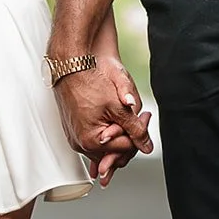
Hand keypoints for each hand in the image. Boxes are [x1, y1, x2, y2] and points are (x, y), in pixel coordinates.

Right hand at [53, 55, 152, 185]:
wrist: (71, 67)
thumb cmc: (90, 83)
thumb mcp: (118, 107)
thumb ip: (135, 129)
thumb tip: (147, 146)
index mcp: (91, 141)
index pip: (125, 148)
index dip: (140, 133)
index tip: (146, 117)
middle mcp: (81, 144)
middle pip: (115, 151)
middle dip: (130, 135)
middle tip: (141, 116)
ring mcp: (76, 138)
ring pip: (105, 146)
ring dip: (119, 134)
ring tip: (126, 114)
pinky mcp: (74, 131)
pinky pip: (94, 139)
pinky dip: (106, 132)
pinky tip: (114, 122)